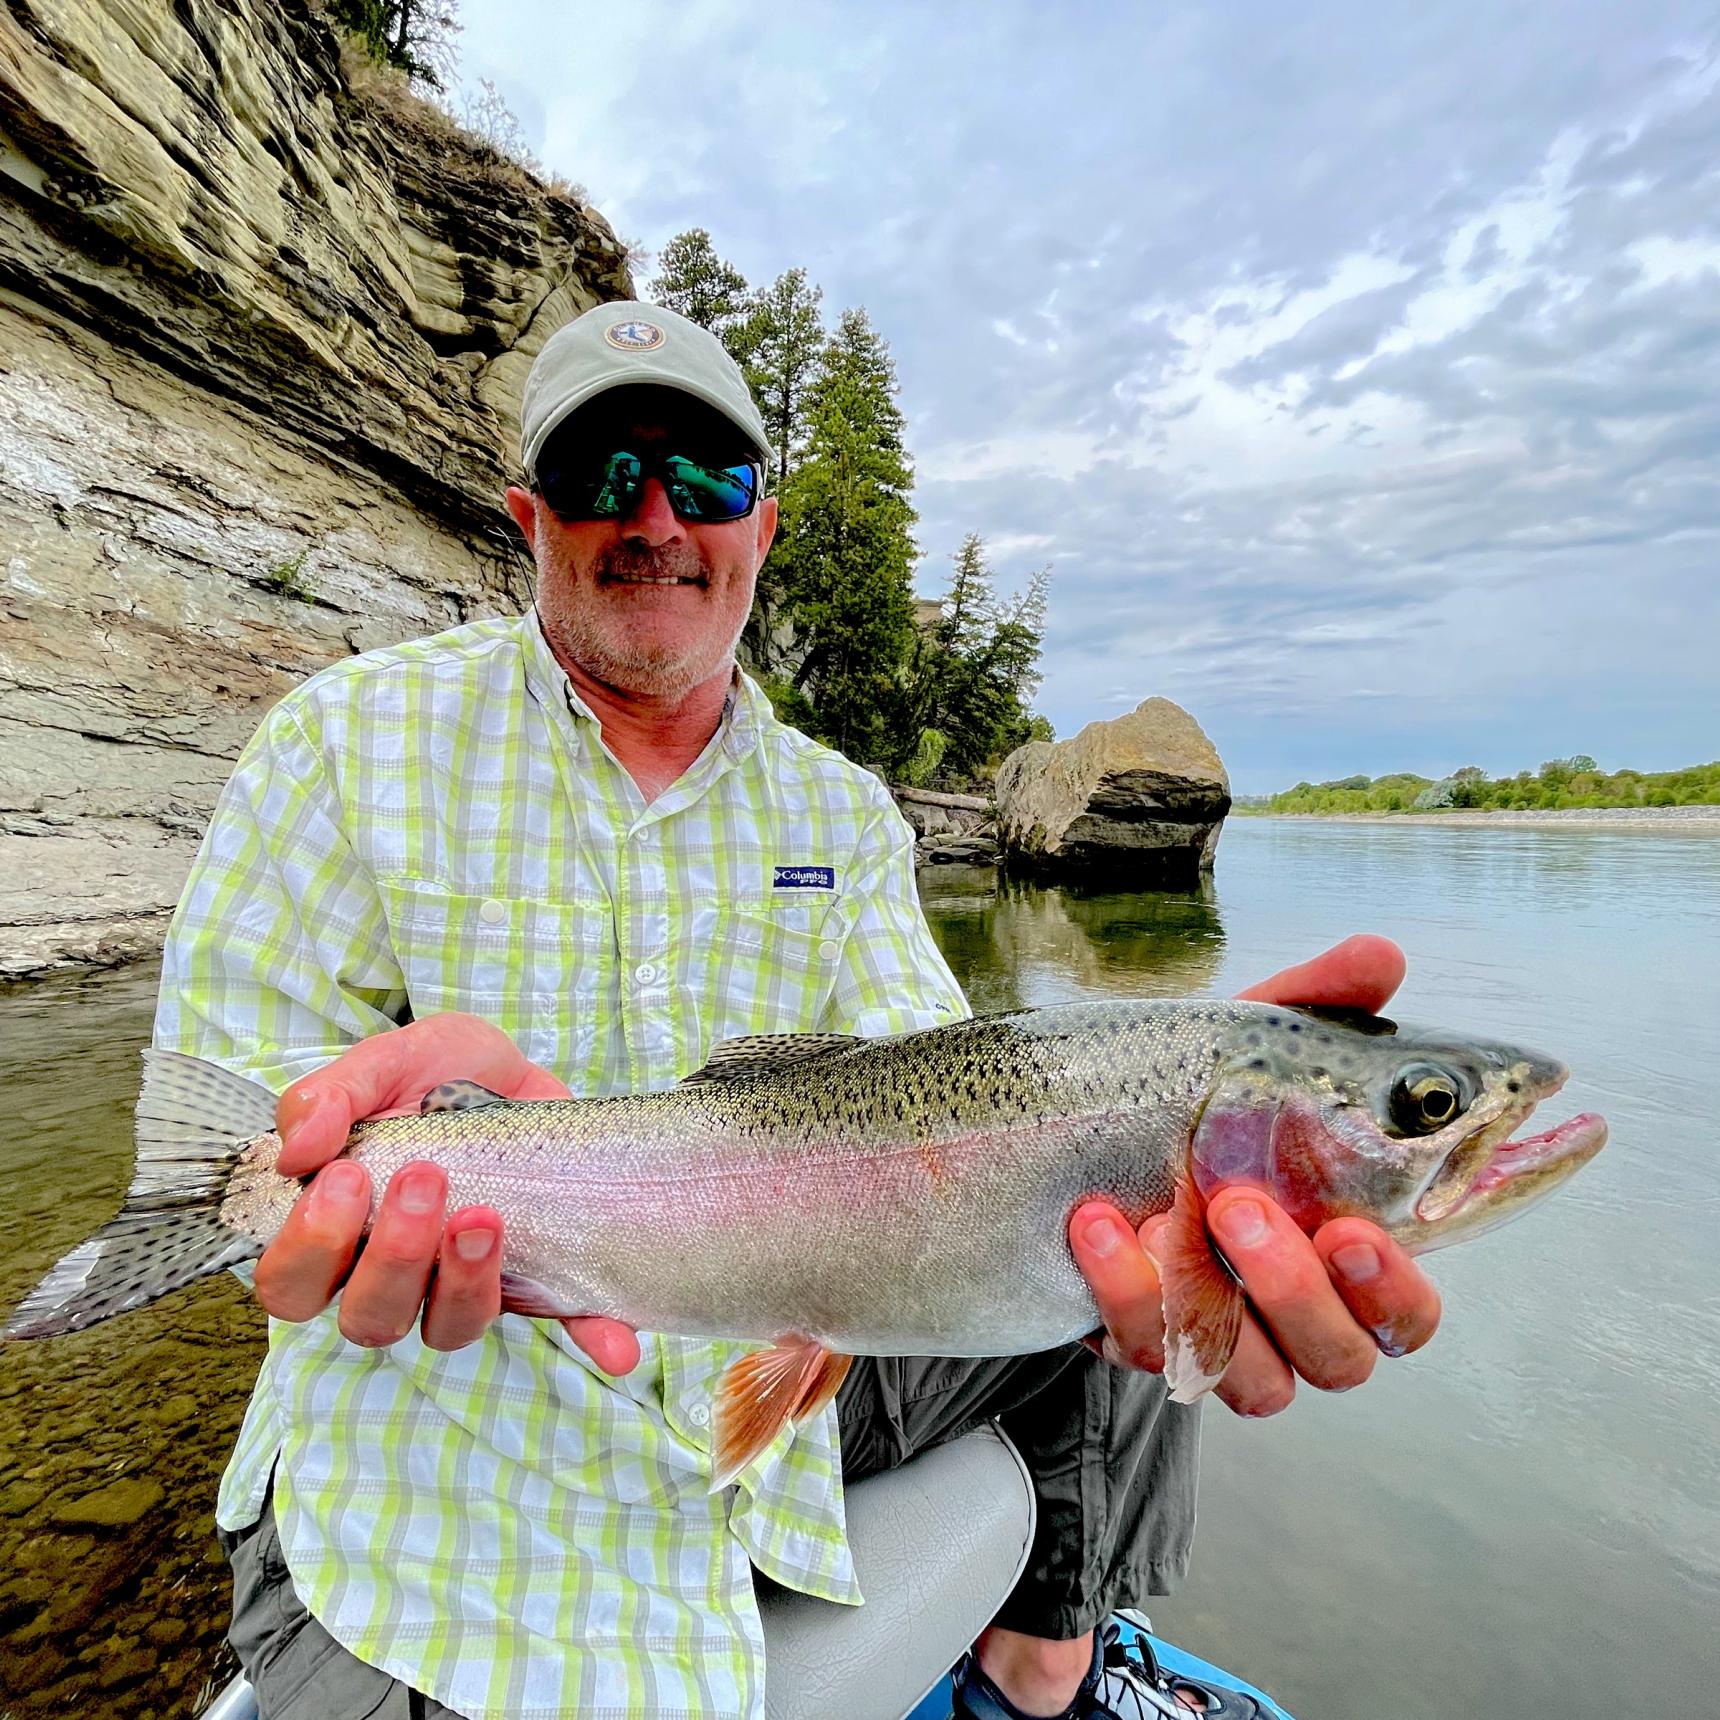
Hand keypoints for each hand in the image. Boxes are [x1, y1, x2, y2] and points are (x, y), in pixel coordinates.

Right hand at [252, 1012, 640, 1373]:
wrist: (514, 1062)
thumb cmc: (430, 1071)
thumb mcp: (382, 1062)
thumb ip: (331, 1096)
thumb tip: (299, 1152)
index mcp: (340, 1231)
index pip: (292, 1284)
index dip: (309, 1249)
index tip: (346, 1177)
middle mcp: (397, 1272)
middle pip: (372, 1317)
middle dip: (396, 1256)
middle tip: (426, 1179)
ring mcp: (467, 1281)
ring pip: (451, 1328)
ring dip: (468, 1283)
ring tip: (486, 1216)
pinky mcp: (538, 1276)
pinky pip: (562, 1323)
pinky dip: (590, 1337)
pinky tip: (618, 1345)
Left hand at [1070, 934, 1442, 1414]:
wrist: (1071, 1133)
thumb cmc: (1195, 1101)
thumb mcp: (1247, 1047)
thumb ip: (1317, 1003)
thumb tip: (1380, 955)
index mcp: (1340, 1253)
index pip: (1405, 1311)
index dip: (1393, 1288)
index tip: (1353, 1230)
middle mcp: (1292, 1316)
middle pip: (1341, 1359)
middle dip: (1298, 1291)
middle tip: (1242, 1205)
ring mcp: (1219, 1340)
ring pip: (1258, 1383)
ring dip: (1214, 1301)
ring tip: (1169, 1213)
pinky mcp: (1144, 1344)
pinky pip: (1149, 1350)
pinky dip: (1126, 1290)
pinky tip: (1098, 1225)